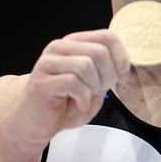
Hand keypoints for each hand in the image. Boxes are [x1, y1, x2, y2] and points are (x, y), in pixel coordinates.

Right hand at [9, 29, 129, 148]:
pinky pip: (74, 83)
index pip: (107, 36)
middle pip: (99, 51)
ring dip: (94, 87)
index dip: (122, 58)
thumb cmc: (65, 105)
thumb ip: (107, 69)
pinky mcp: (42, 82)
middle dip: (108, 76)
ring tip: (87, 98)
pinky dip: (83, 98)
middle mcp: (59, 48)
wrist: (35, 125)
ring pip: (86, 65)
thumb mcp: (94, 84)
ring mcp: (48, 63)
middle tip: (100, 92)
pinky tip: (79, 105)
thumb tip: (125, 62)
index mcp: (73, 43)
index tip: (122, 78)